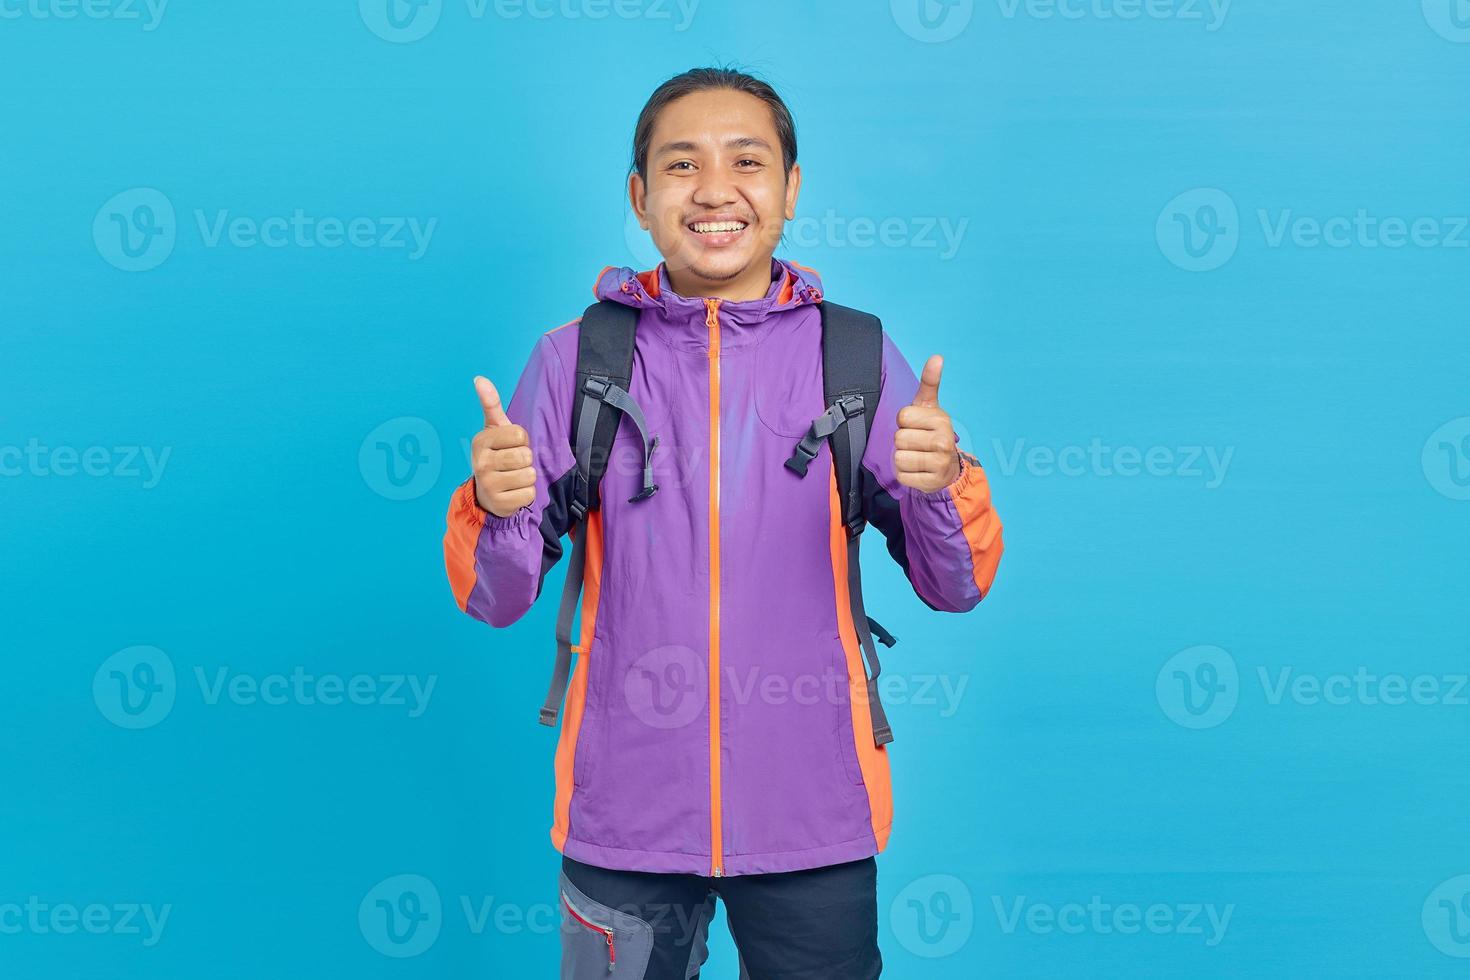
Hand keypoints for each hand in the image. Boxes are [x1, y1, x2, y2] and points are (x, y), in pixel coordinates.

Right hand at [471, 376, 536, 517]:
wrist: (487, 493)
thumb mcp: (494, 430)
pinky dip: (526, 493)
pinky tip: (513, 492)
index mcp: (481, 441)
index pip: (520, 435)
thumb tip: (479, 378)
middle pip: (525, 456)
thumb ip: (491, 404)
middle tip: (513, 464)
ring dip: (527, 477)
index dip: (521, 441)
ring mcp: (488, 484)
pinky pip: (529, 494)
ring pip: (529, 475)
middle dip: (525, 460)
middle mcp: (481, 462)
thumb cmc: (496, 455)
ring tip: (513, 477)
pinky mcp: (500, 503)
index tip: (510, 446)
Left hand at [894, 354, 962, 492]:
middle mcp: (944, 441)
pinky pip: (901, 475)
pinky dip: (904, 474)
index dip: (905, 422)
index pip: (902, 417)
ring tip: (917, 457)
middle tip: (917, 443)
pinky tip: (918, 471)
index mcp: (941, 420)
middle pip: (899, 438)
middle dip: (903, 441)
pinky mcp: (930, 482)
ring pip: (898, 457)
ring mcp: (939, 463)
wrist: (947, 468)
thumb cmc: (932, 432)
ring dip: (902, 458)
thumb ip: (930, 382)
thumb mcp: (930, 407)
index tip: (917, 426)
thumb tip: (937, 357)